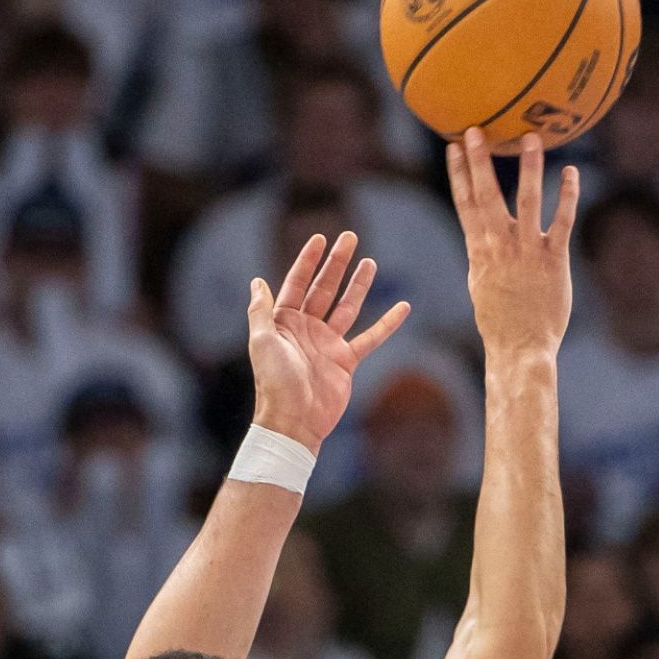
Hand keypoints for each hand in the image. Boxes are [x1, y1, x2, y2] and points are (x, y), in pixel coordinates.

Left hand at [244, 230, 411, 446]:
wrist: (294, 420)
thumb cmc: (274, 382)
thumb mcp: (262, 341)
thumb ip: (261, 310)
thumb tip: (257, 281)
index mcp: (284, 322)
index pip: (298, 283)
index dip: (308, 260)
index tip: (320, 238)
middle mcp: (306, 329)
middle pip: (324, 288)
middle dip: (337, 263)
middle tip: (350, 237)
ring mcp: (328, 344)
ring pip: (347, 307)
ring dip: (358, 285)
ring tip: (370, 261)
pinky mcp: (346, 361)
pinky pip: (370, 337)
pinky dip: (387, 323)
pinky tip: (402, 307)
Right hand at [444, 129, 578, 359]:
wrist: (520, 348)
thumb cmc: (500, 320)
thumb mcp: (480, 283)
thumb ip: (481, 253)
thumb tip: (479, 235)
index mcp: (479, 250)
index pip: (464, 203)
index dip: (459, 173)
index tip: (454, 146)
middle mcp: (500, 246)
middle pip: (486, 195)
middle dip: (479, 161)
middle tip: (476, 129)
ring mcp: (526, 251)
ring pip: (525, 202)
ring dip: (527, 169)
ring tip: (531, 139)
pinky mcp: (553, 259)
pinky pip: (561, 222)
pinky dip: (566, 196)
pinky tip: (571, 172)